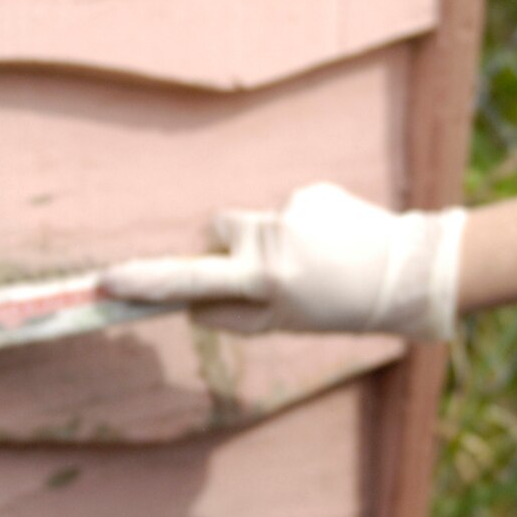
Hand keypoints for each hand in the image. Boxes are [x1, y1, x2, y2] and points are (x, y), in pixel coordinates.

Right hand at [100, 183, 466, 339]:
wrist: (409, 272)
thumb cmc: (342, 307)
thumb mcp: (286, 323)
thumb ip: (235, 312)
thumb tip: (191, 304)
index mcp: (265, 279)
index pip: (191, 279)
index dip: (147, 281)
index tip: (107, 281)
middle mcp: (273, 241)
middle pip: (217, 232)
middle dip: (226, 249)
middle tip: (268, 274)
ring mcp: (291, 211)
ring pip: (253, 222)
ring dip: (268, 239)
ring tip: (314, 261)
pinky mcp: (311, 193)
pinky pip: (288, 211)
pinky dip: (303, 226)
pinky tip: (334, 242)